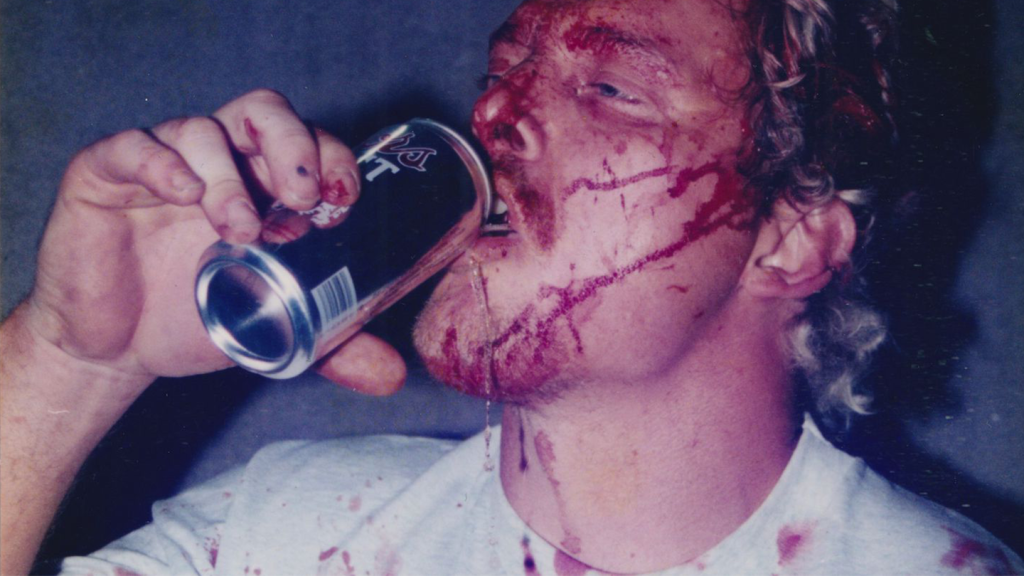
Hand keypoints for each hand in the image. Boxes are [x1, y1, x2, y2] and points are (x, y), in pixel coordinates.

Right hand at [21, 88, 404, 392]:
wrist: (118, 352)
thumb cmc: (196, 318)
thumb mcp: (276, 326)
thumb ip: (334, 344)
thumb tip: (393, 376)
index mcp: (264, 182)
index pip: (308, 141)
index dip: (332, 156)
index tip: (344, 198)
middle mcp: (219, 161)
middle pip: (262, 113)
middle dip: (292, 144)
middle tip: (302, 197)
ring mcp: (162, 162)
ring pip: (201, 130)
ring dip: (228, 176)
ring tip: (240, 228)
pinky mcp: (105, 175)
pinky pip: (131, 147)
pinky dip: (160, 162)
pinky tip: (182, 193)